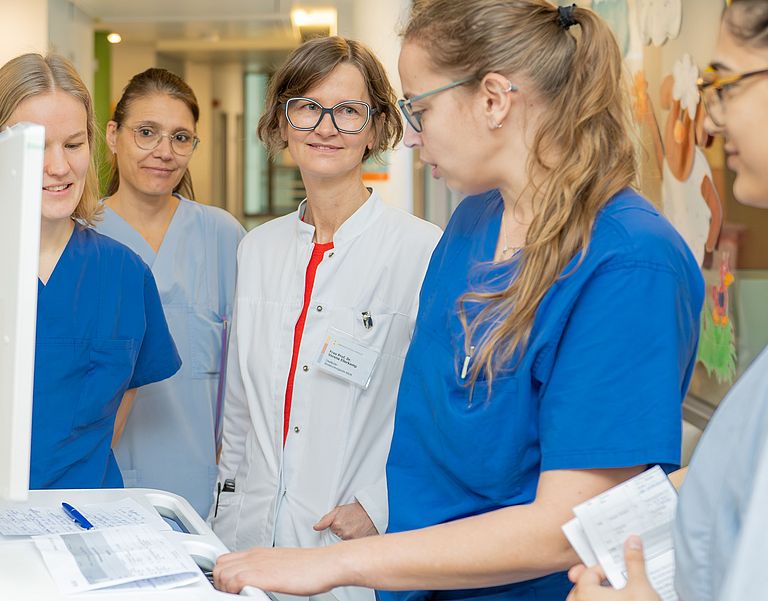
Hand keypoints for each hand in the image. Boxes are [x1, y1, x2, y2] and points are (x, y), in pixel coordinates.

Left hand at [214, 546, 335, 594]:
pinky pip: (234, 582)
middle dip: (220, 583)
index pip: (225, 559)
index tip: (228, 588)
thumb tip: (260, 580)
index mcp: (259, 553)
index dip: (222, 575)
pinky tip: (248, 596)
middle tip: (232, 594)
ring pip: (222, 574)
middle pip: (219, 566)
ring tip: (240, 596)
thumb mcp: (281, 564)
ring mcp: (257, 564)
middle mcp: (255, 556)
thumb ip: (266, 569)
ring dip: (225, 588)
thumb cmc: (311, 567)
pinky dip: (234, 592)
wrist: (326, 563)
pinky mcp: (262, 575)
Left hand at [314, 501, 377, 539]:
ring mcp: (353, 539)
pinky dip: (353, 544)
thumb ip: (325, 519)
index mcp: (337, 525)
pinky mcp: (360, 543)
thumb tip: (315, 528)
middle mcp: (344, 534)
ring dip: (347, 540)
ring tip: (353, 531)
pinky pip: (352, 547)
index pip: (330, 535)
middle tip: (348, 528)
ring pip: (344, 544)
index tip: (340, 527)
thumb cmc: (354, 511)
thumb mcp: (338, 510)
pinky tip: (357, 535)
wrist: (370, 512)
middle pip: (337, 541)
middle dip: (340, 536)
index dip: (334, 531)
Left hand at [566, 536, 660, 600]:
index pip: (588, 573)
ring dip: (597, 598)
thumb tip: (632, 542)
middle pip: (582, 589)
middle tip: (615, 586)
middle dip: (597, 585)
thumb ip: (634, 563)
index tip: (617, 573)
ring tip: (617, 597)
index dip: (604, 570)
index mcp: (586, 594)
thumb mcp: (641, 588)